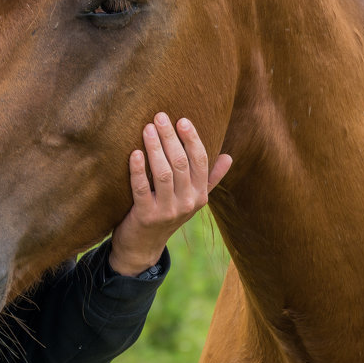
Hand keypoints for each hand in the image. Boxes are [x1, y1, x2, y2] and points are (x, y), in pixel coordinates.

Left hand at [109, 113, 232, 275]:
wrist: (143, 246)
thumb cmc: (167, 214)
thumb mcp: (192, 198)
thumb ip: (210, 178)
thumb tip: (229, 157)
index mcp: (200, 194)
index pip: (201, 161)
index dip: (192, 139)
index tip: (182, 120)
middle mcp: (187, 202)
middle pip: (181, 163)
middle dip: (170, 137)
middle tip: (159, 116)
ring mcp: (167, 211)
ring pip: (163, 174)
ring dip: (155, 148)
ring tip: (147, 128)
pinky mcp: (146, 217)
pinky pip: (141, 189)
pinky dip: (138, 170)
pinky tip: (134, 153)